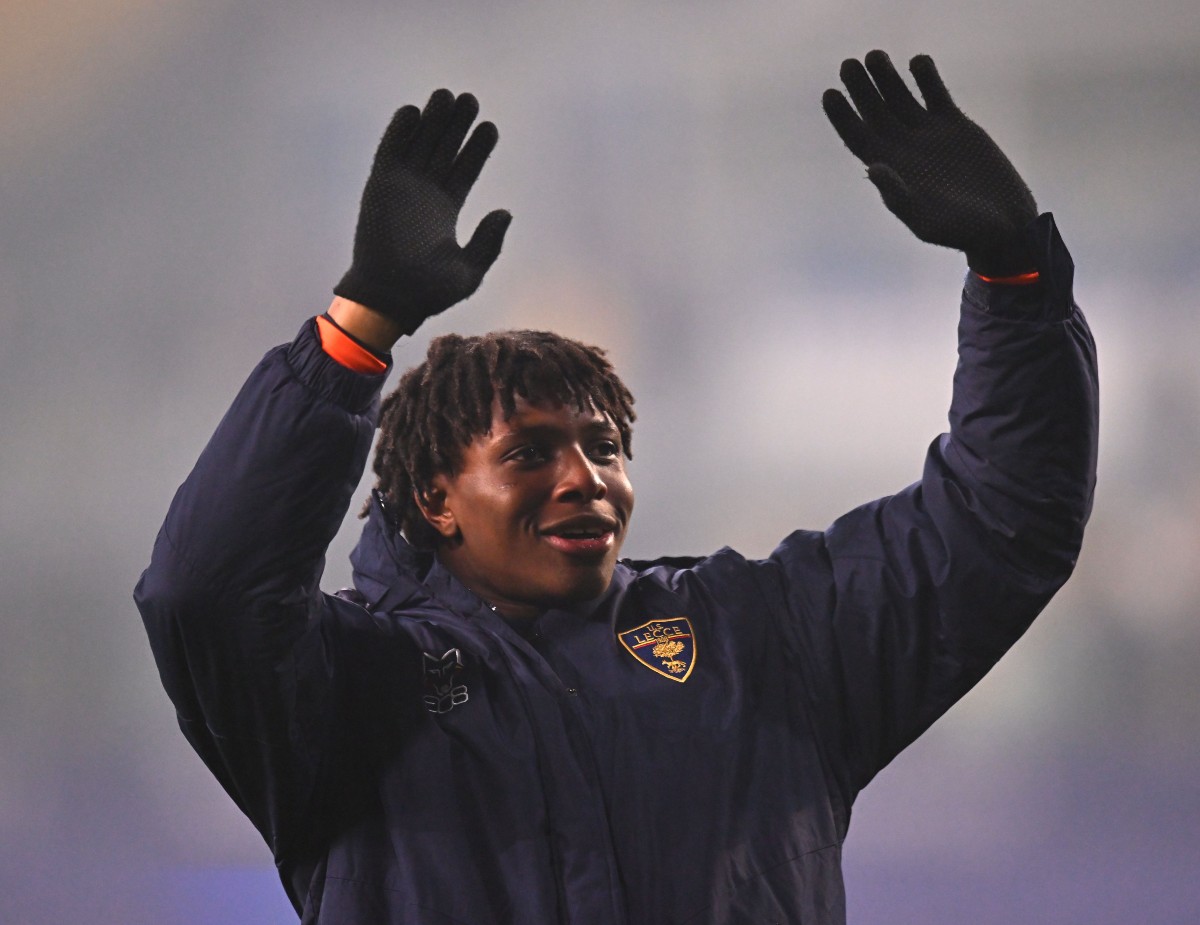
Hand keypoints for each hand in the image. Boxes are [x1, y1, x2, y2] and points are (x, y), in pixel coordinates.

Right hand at [334, 90, 511, 333]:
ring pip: (420, 145)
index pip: (464, 170)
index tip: (489, 127)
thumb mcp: (469, 272)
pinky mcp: (379, 187)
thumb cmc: (428, 293)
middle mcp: (424, 195)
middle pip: (443, 150)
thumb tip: (505, 213)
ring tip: (449, 97)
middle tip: (470, 100)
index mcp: (445, 211)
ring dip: (433, 121)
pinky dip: (400, 132)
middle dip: (456, 126)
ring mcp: (401, 189)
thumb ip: (488, 243)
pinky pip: (390, 152)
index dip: (476, 148)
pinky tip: (414, 111)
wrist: (390, 298)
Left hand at [823, 51, 1037, 274]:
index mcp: (891, 170)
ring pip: (900, 98)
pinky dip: (926, 78)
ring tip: (875, 55)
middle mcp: (905, 149)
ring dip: (887, 77)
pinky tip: (917, 61)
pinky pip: (935, 95)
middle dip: (860, 88)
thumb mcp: (926, 220)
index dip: (842, 116)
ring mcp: (929, 135)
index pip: (858, 137)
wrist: (1002, 225)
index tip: (830, 94)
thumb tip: (871, 167)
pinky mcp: (955, 126)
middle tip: (847, 64)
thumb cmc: (961, 231)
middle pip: (874, 112)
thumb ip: (898, 195)